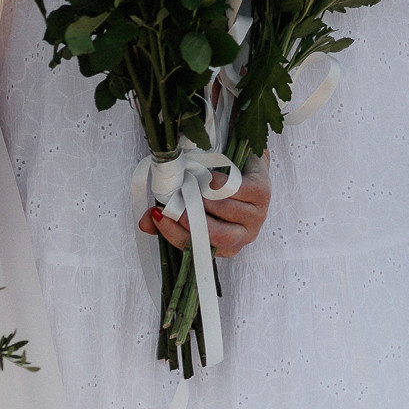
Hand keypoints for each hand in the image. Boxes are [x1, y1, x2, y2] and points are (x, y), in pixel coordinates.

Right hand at [147, 164, 271, 258]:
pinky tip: (209, 177)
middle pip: (216, 236)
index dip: (174, 233)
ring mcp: (257, 215)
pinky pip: (237, 191)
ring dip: (203, 196)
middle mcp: (244, 235)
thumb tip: (145, 223)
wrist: (242, 161)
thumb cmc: (215, 188)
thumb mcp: (189, 203)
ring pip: (224, 210)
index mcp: (224, 245)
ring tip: (189, 183)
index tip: (157, 215)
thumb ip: (167, 216)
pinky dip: (219, 183)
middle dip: (191, 218)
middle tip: (175, 201)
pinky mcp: (263, 192)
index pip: (196, 248)